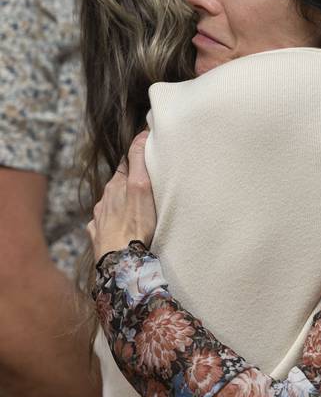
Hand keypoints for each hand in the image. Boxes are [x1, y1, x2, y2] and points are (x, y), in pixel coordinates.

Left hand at [87, 131, 155, 261]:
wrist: (120, 261)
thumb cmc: (135, 224)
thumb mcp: (141, 187)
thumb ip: (138, 161)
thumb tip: (140, 135)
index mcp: (116, 185)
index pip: (126, 163)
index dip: (136, 158)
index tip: (147, 154)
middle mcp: (104, 199)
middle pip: (117, 184)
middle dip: (128, 181)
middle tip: (144, 182)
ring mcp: (99, 218)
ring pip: (109, 204)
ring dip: (119, 202)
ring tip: (134, 207)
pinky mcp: (98, 236)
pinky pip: (103, 224)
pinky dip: (111, 222)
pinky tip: (119, 227)